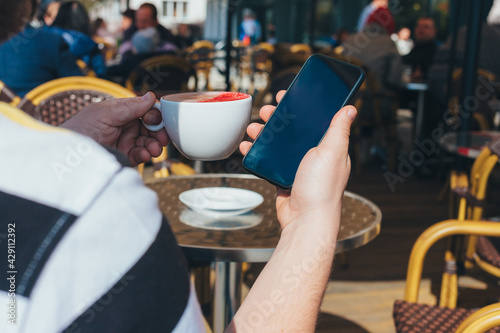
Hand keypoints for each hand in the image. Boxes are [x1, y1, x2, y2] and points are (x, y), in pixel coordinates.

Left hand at [60, 92, 168, 165]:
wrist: (66, 156)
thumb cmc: (79, 130)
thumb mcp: (105, 114)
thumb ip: (129, 107)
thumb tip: (151, 97)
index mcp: (120, 111)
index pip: (145, 110)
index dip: (154, 114)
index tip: (155, 120)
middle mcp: (124, 126)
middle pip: (150, 127)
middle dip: (158, 132)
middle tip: (162, 138)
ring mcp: (124, 142)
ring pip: (148, 142)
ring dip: (154, 145)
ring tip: (153, 150)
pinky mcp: (124, 157)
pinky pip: (141, 155)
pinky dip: (145, 155)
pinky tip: (144, 155)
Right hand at [239, 90, 356, 230]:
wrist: (304, 220)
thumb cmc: (322, 189)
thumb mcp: (332, 152)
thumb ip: (339, 130)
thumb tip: (351, 109)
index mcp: (329, 148)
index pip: (315, 120)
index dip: (301, 107)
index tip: (288, 97)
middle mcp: (314, 156)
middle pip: (293, 130)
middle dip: (278, 119)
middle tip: (267, 111)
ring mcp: (297, 167)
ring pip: (278, 144)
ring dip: (264, 134)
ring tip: (254, 128)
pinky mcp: (283, 177)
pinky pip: (268, 161)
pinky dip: (257, 152)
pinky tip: (248, 147)